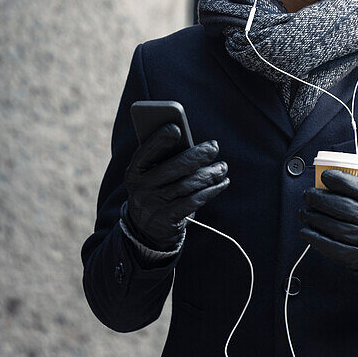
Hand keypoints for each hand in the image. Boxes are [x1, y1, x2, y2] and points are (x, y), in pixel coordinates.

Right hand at [124, 124, 229, 250]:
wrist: (145, 228)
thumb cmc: (155, 189)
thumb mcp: (152, 174)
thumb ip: (165, 159)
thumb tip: (196, 146)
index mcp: (135, 171)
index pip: (146, 152)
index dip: (159, 140)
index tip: (176, 128)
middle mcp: (141, 188)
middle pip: (174, 167)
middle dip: (197, 155)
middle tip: (214, 147)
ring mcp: (154, 205)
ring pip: (187, 184)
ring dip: (209, 173)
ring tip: (223, 167)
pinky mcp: (168, 219)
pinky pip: (194, 201)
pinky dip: (211, 190)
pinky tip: (222, 183)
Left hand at [299, 169, 357, 288]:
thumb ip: (356, 196)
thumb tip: (328, 183)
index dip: (340, 181)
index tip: (325, 176)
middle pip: (344, 208)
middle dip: (321, 199)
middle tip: (307, 195)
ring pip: (336, 227)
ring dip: (315, 218)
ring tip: (304, 213)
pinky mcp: (357, 258)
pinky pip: (334, 247)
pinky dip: (317, 239)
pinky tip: (306, 232)